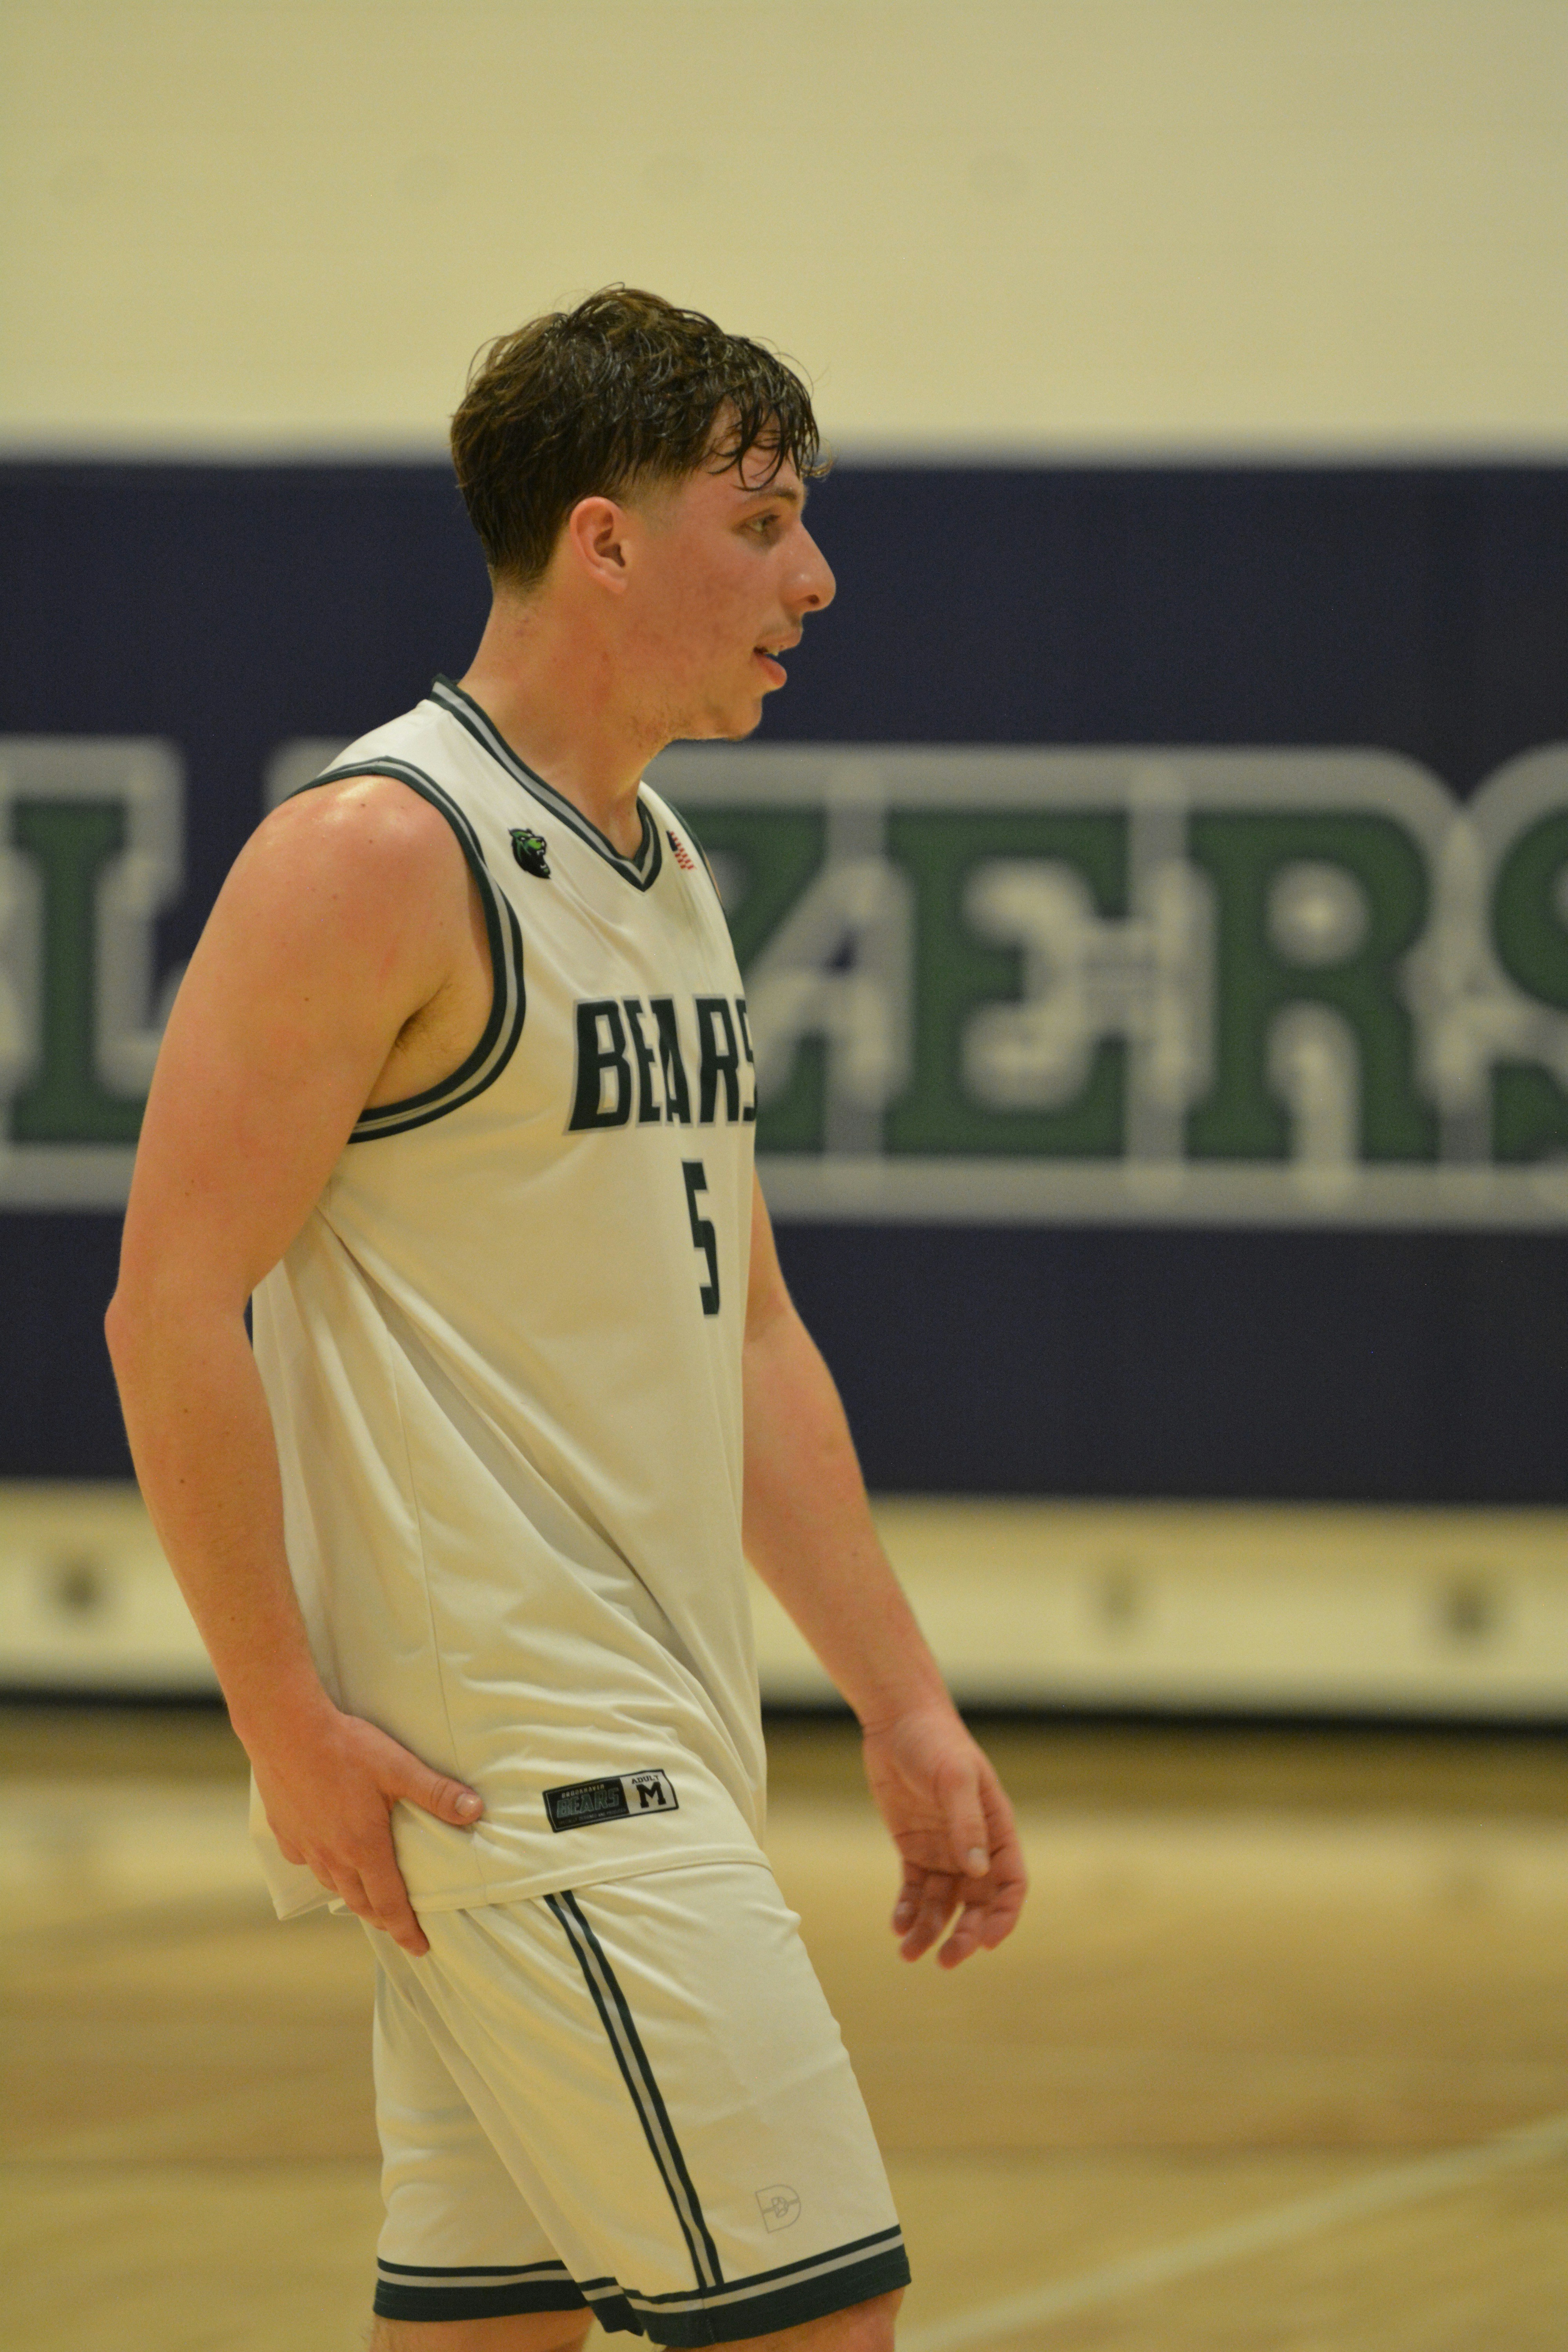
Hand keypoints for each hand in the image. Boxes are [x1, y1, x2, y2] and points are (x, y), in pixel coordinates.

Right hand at [248, 1702, 482, 1955]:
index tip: (420, 1948)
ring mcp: (305, 1848)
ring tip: (368, 1894)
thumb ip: (437, 1792)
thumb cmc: (345, 1747)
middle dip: (383, 1919)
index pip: (390, 1904)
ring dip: (354, 1895)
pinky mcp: (285, 1833)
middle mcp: (333, 1857)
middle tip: (398, 1926)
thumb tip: (475, 1811)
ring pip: (334, 1885)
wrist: (285, 1730)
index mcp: (364, 1848)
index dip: (406, 1930)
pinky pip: (307, 1863)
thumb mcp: (399, 1767)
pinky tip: (328, 1856)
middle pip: (361, 1902)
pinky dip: (324, 1868)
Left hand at [860, 1705, 1026, 1967]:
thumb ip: (967, 1822)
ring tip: (909, 1953)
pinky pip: (915, 1888)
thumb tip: (978, 1872)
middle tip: (946, 1961)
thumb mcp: (954, 1778)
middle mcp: (973, 1845)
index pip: (1010, 1883)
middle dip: (964, 1934)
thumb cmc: (934, 1742)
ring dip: (930, 1929)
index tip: (987, 1942)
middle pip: (976, 1902)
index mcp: (996, 1828)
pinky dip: (908, 1910)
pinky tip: (897, 1926)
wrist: (897, 1720)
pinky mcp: (913, 1847)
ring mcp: (943, 1848)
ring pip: (942, 1902)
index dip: (1003, 1915)